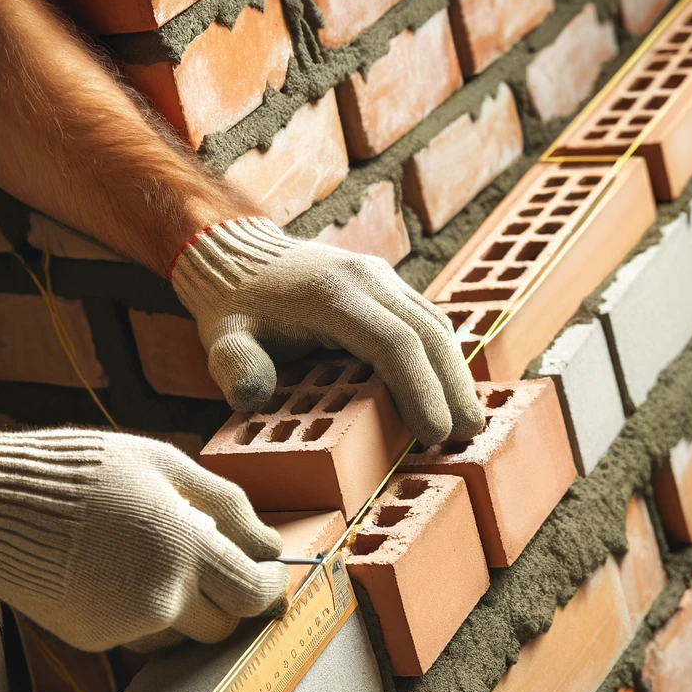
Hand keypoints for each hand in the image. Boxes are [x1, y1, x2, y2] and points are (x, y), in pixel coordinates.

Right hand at [0, 430, 287, 650]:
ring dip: (187, 607)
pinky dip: (144, 611)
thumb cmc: (81, 472)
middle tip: (216, 565)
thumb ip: (228, 505)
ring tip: (151, 558)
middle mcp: (162, 597)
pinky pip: (142, 634)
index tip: (266, 571)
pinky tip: (115, 572)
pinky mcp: (97, 641)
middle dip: (231, 599)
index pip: (255, 593)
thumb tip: (269, 543)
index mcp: (186, 549)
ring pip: (184, 633)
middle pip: (226, 625)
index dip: (269, 585)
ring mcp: (127, 627)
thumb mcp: (165, 463)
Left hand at [170, 218, 485, 446]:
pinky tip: (449, 390)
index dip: (421, 391)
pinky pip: (427, 320)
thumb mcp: (223, 339)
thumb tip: (254, 399)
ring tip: (468, 421)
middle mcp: (367, 278)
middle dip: (453, 388)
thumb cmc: (236, 307)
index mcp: (332, 295)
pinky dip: (443, 356)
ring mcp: (381, 277)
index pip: (394, 344)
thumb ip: (236, 368)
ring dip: (456, 373)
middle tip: (467, 435)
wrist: (241, 255)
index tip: (434, 434)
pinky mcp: (387, 284)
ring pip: (436, 324)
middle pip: (428, 334)